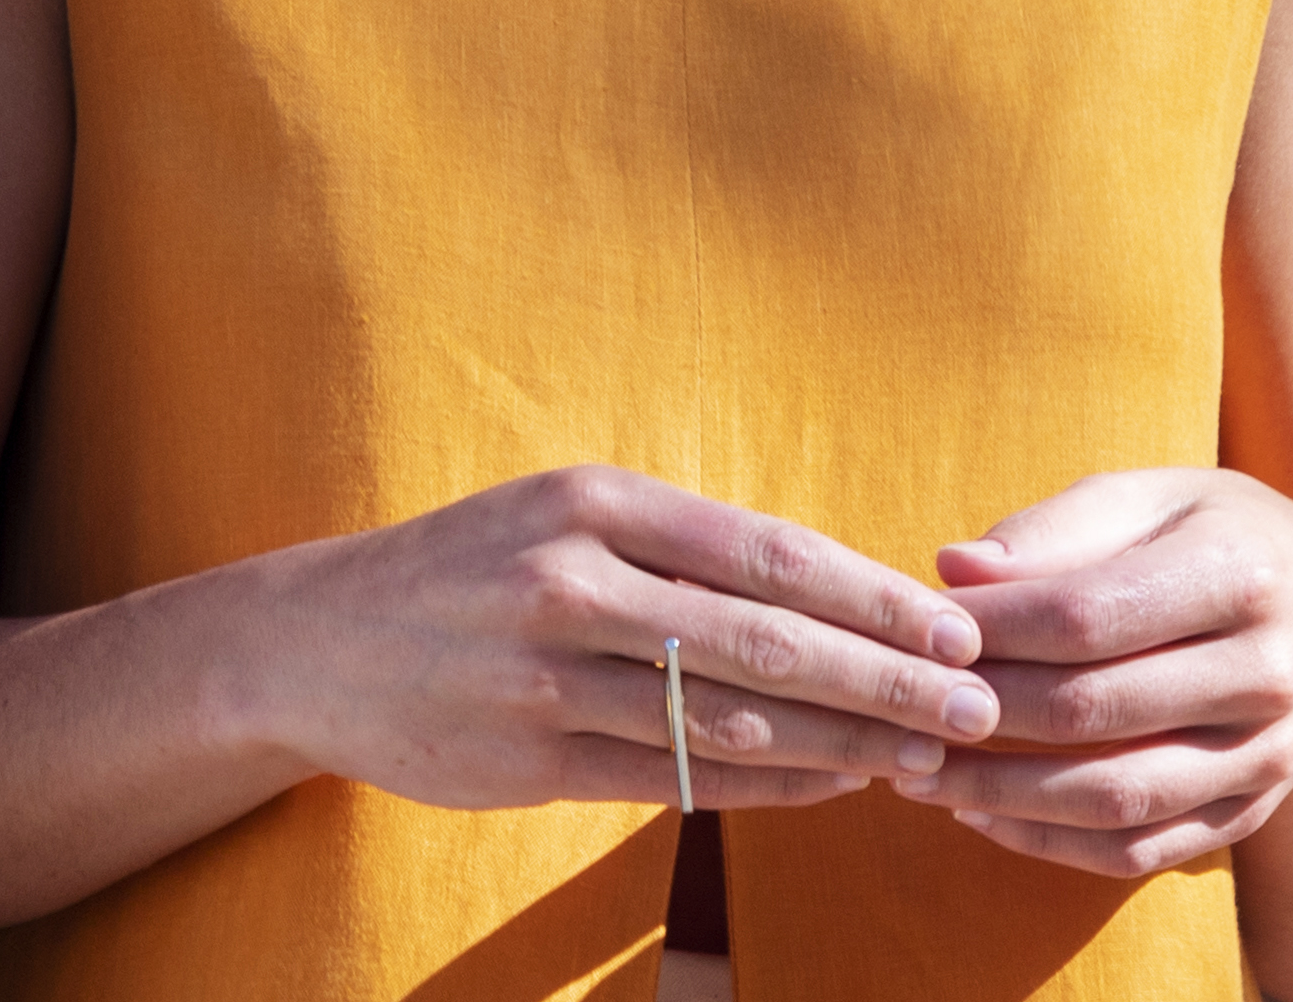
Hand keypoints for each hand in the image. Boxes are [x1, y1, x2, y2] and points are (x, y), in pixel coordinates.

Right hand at [245, 464, 1000, 815]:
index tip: (958, 632)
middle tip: (977, 709)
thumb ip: (683, 552)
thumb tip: (839, 595)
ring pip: (730, 720)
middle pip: (767, 639)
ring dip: (844, 745)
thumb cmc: (471, 569)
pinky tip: (832, 788)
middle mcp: (570, 579)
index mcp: (593, 503)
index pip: (769, 553)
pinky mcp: (529, 755)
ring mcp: (546, 674)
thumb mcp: (563, 518)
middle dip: (886, 680)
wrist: (315, 641)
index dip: (874, 599)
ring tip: (926, 759)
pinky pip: (678, 780)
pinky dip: (769, 789)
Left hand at [918, 469, 1292, 877]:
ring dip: (1004, 794)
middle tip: (896, 708)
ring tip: (918, 775)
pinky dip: (1056, 845)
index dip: (990, 629)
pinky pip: (1147, 848)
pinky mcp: (1255, 811)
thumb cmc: (1217, 536)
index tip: (916, 628)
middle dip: (979, 714)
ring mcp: (1270, 755)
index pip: (1087, 616)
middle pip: (1094, 710)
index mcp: (1240, 575)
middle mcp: (1269, 674)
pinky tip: (984, 816)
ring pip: (1119, 797)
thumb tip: (954, 570)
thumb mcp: (1151, 497)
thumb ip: (1054, 530)